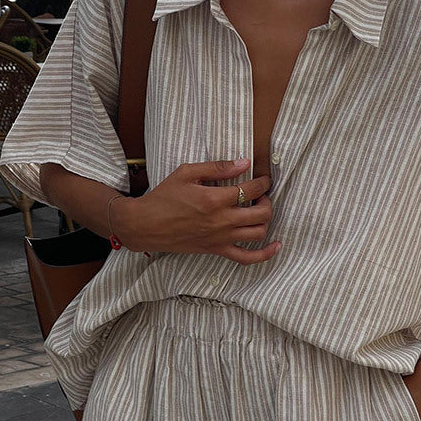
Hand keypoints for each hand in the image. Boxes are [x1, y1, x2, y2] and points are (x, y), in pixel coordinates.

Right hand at [112, 158, 281, 264]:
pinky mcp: (216, 250)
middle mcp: (221, 221)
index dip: (263, 182)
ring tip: (259, 211)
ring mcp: (220, 238)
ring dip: (265, 221)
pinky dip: (265, 254)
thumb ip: (217, 168)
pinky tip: (276, 246)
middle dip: (267, 201)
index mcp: (215, 199)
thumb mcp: (187, 173)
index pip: (252, 190)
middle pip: (261, 213)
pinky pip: (246, 258)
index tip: (264, 179)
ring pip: (258, 233)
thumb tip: (243, 163)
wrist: (145, 225)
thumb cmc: (163, 197)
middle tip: (261, 195)